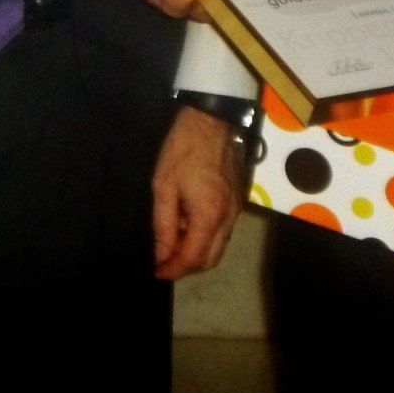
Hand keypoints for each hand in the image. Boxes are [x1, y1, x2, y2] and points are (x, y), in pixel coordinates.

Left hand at [151, 104, 239, 278]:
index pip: (193, 258)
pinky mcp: (237, 201)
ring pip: (218, 247)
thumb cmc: (182, 150)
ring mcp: (236, 210)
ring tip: (171, 242)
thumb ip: (163, 225)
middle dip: (186, 267)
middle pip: (210, 259)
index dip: (173, 270)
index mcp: (209, 216)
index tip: (155, 272)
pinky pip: (222, 231)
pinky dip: (205, 237)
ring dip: (196, 252)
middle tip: (163, 261)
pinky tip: (187, 224)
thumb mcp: (163, 187)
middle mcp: (228, 219)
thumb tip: (160, 255)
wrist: (211, 120)